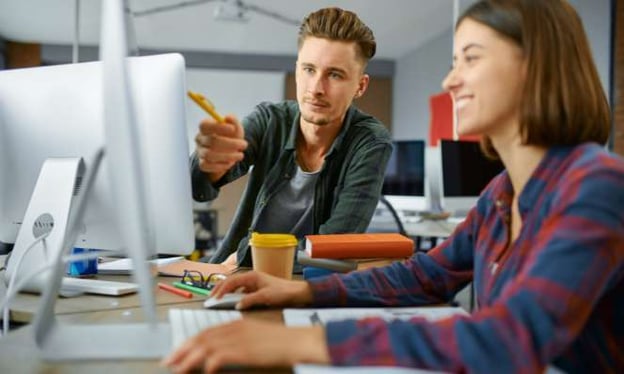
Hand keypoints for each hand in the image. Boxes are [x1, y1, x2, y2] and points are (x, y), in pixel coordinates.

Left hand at [161, 319, 329, 372]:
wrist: (295, 341)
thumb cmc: (280, 342)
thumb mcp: (256, 337)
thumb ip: (239, 341)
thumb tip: (222, 354)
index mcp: (236, 324)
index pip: (206, 332)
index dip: (190, 342)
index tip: (178, 351)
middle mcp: (233, 329)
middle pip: (201, 338)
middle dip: (182, 349)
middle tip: (169, 360)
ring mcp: (237, 339)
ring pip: (204, 347)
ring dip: (188, 358)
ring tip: (177, 368)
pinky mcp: (242, 350)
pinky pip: (217, 358)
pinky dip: (206, 365)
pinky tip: (202, 371)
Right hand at [195, 115, 247, 181]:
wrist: (229, 151)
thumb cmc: (231, 136)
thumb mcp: (235, 127)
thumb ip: (233, 120)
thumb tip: (228, 117)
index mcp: (205, 127)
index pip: (205, 125)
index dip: (218, 127)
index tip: (232, 129)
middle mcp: (200, 139)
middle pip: (211, 141)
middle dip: (231, 143)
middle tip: (244, 144)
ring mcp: (200, 152)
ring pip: (210, 155)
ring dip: (228, 156)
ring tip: (240, 155)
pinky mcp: (202, 164)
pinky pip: (208, 166)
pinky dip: (221, 165)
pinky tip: (230, 162)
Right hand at [211, 271, 313, 309]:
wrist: (296, 293)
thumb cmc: (283, 291)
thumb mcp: (265, 297)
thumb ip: (250, 300)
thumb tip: (237, 305)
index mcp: (251, 276)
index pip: (231, 281)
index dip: (221, 289)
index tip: (214, 298)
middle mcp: (250, 278)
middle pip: (230, 281)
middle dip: (219, 288)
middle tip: (211, 297)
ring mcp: (253, 283)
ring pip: (234, 286)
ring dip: (226, 292)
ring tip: (217, 299)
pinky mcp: (255, 289)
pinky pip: (241, 292)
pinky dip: (234, 296)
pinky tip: (231, 302)